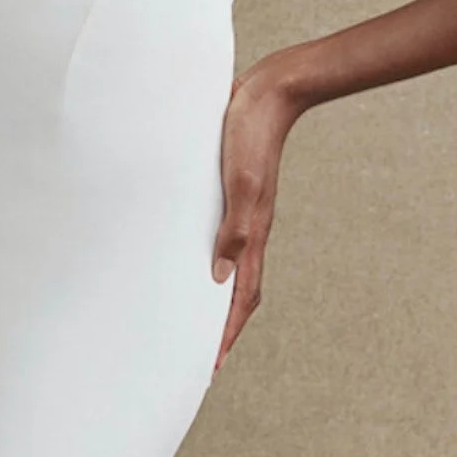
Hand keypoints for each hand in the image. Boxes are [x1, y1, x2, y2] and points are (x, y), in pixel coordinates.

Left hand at [210, 60, 301, 374]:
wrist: (269, 90)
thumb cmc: (252, 130)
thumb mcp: (240, 180)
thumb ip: (234, 226)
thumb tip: (219, 275)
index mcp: (254, 231)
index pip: (240, 297)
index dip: (225, 333)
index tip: (210, 366)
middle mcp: (250, 228)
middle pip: (235, 290)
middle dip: (218, 325)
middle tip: (197, 354)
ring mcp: (241, 210)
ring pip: (228, 265)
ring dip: (211, 295)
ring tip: (188, 316)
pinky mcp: (230, 191)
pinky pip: (219, 236)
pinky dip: (207, 256)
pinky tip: (187, 254)